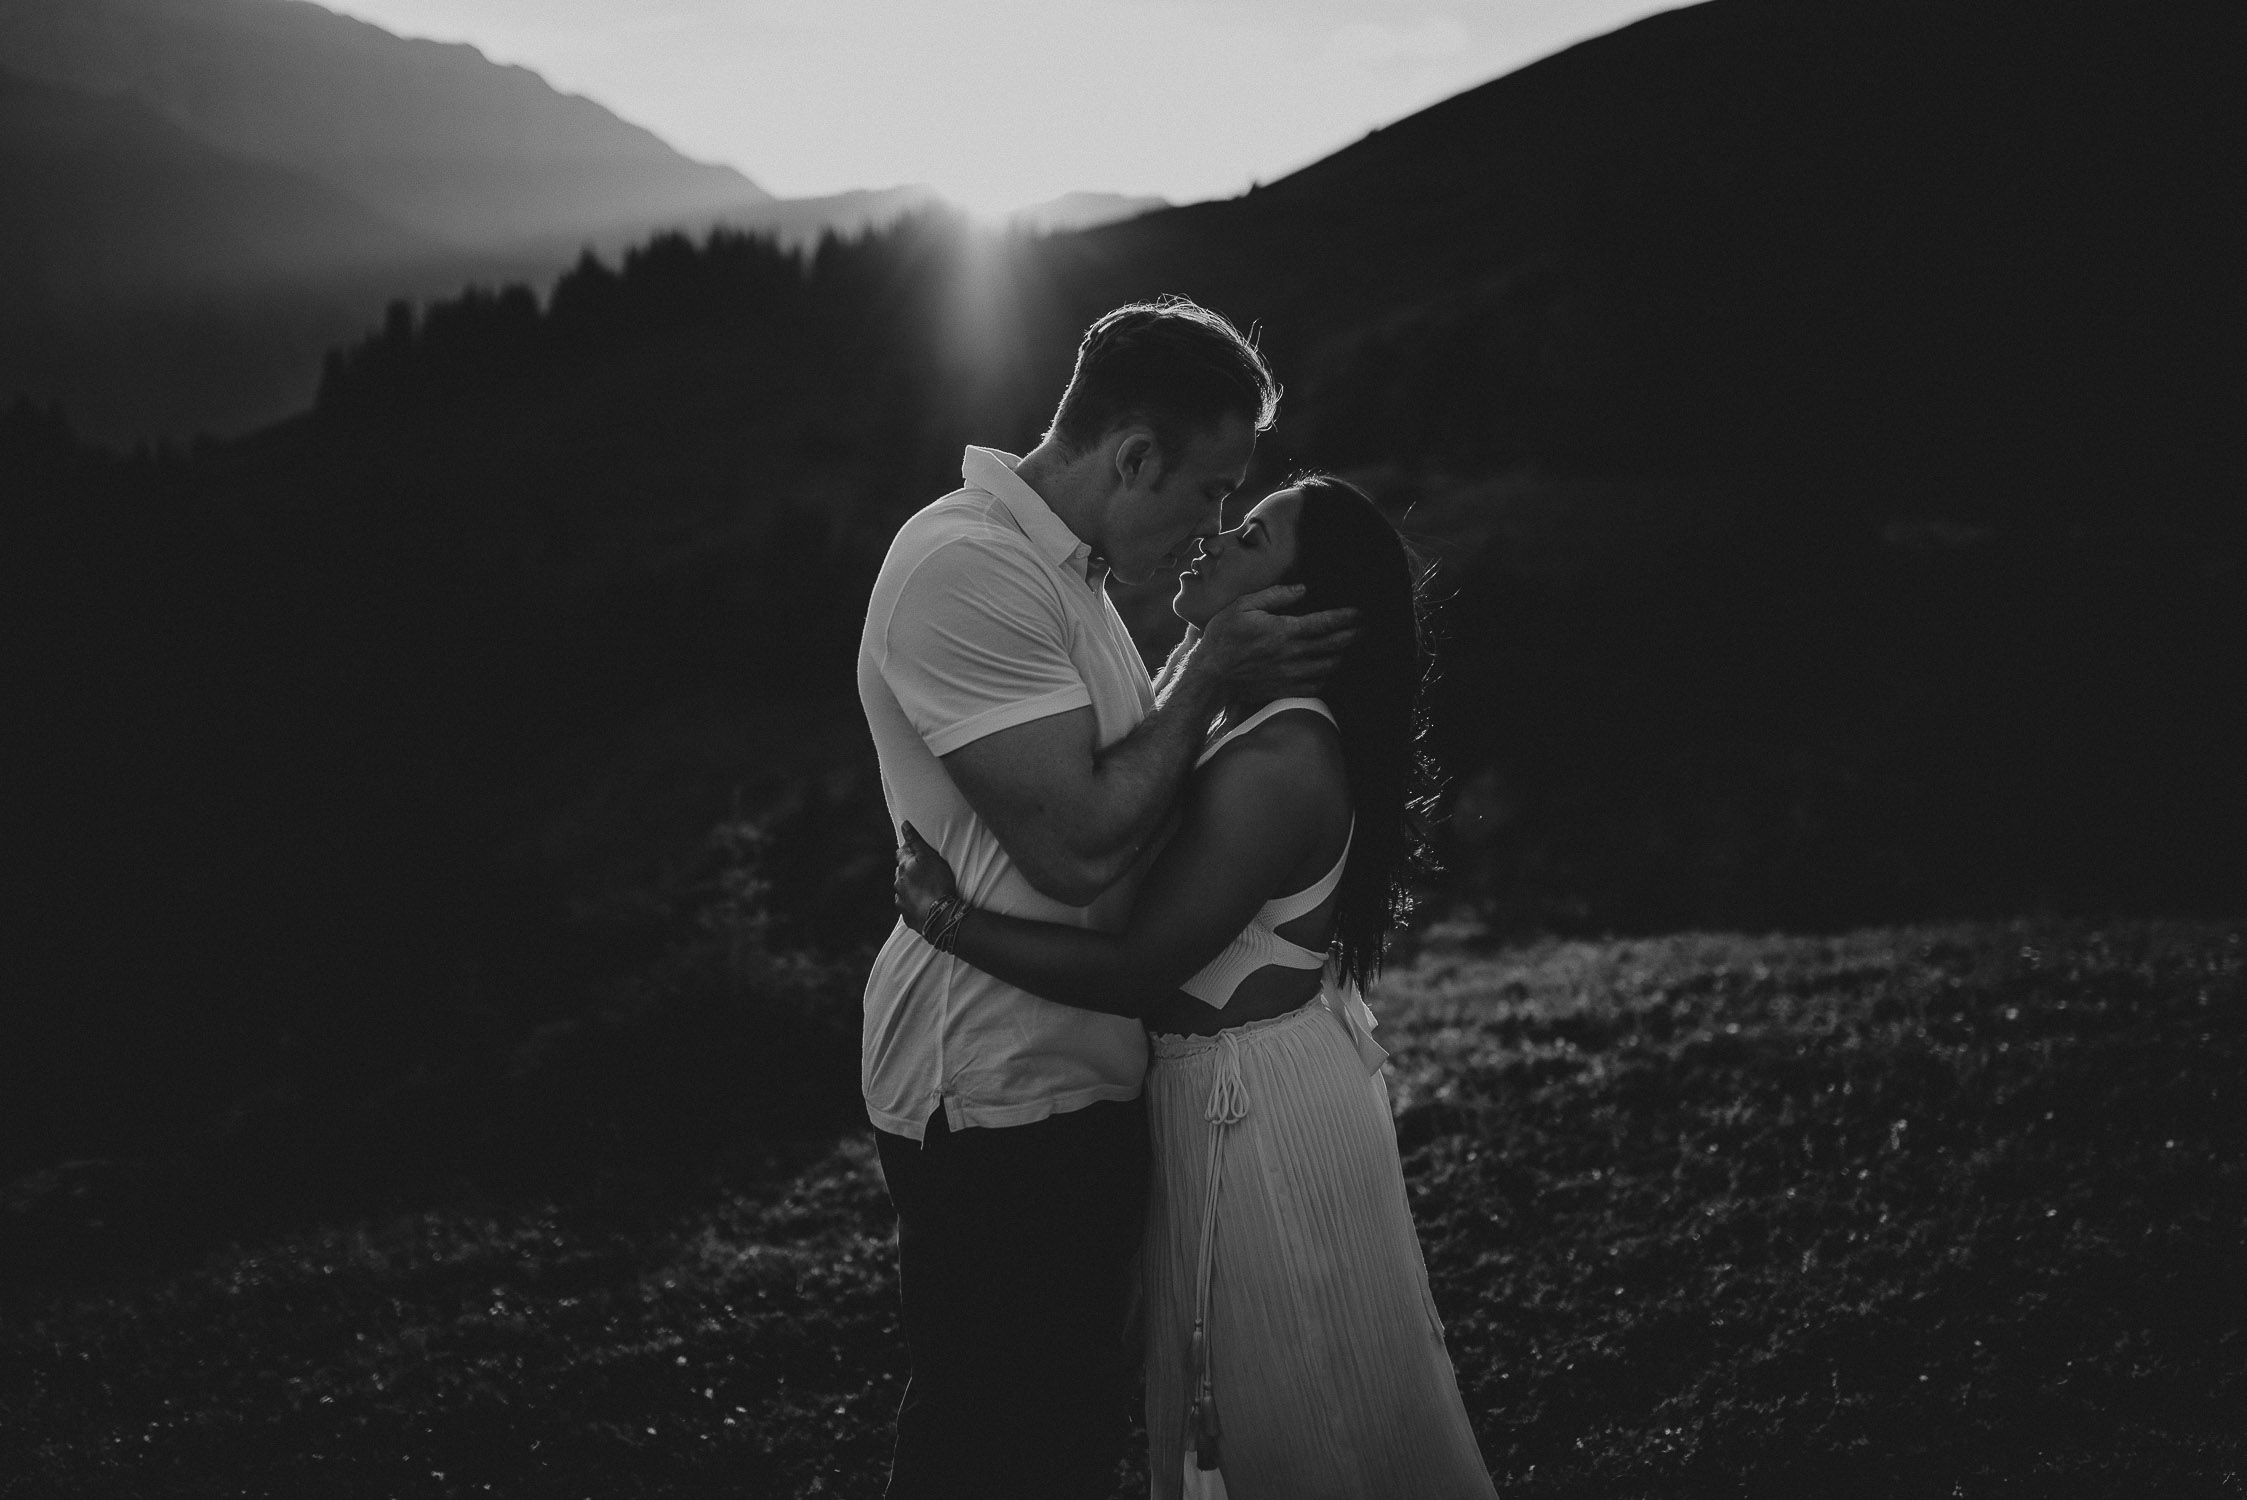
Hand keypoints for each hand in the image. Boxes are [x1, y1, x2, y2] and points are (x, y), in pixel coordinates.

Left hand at [894, 821, 959, 932]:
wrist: (940, 915)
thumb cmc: (937, 883)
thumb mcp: (930, 857)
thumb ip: (916, 841)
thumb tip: (904, 824)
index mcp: (904, 867)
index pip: (901, 853)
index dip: (908, 851)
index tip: (916, 852)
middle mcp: (898, 883)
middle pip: (901, 872)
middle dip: (908, 870)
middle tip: (922, 870)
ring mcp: (901, 900)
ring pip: (903, 889)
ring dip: (910, 887)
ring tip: (924, 888)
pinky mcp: (906, 915)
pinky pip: (907, 906)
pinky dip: (913, 903)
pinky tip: (923, 903)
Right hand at [1197, 583, 1360, 700]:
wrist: (1210, 677)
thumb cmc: (1223, 638)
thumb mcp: (1243, 606)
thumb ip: (1275, 596)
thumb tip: (1301, 589)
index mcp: (1284, 631)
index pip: (1324, 623)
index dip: (1346, 617)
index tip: (1360, 612)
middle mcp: (1293, 654)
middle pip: (1334, 644)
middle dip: (1353, 634)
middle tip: (1365, 627)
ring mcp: (1291, 674)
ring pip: (1329, 665)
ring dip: (1343, 654)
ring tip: (1350, 646)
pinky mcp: (1286, 689)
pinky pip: (1317, 685)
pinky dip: (1328, 676)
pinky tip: (1330, 669)